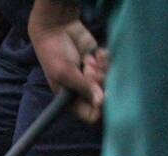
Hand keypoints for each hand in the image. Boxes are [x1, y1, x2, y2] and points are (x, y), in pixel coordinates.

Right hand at [28, 0, 106, 123]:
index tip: (106, 96)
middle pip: (104, 97)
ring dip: (103, 70)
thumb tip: (101, 102)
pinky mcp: (100, 62)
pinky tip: (97, 53)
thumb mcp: (65, 73)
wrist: (56, 28)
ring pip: (111, 80)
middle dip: (100, 83)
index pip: (92, 115)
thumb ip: (84, 87)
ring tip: (91, 61)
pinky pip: (113, 65)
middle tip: (90, 71)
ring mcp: (94, 76)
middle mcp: (85, 91)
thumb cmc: (54, 54)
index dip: (101, 109)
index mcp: (72, 100)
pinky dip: (106, 59)